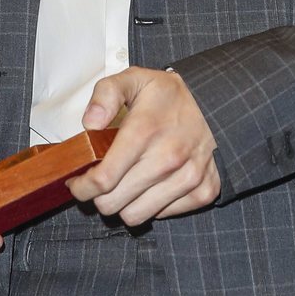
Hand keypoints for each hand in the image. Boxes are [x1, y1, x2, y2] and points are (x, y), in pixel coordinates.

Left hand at [66, 67, 219, 224]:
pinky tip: (152, 184)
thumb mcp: (134, 79)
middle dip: (99, 196)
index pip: (103, 179)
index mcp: (145, 131)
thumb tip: (90, 124)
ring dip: (124, 204)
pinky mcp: (203, 191)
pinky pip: (161, 216)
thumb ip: (105, 95)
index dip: (82, 187)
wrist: (216, 103)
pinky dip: (152, 205)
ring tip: (125, 184)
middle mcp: (168, 158)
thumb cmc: (168, 96)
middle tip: (101, 182)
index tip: (78, 183)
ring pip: (135, 216)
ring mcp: (188, 177)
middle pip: (113, 203)